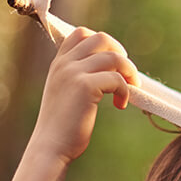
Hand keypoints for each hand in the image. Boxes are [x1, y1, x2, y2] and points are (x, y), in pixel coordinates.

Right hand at [26, 27, 139, 163]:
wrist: (50, 147)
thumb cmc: (62, 127)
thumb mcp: (66, 94)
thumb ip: (78, 78)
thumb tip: (111, 71)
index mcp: (59, 63)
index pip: (81, 34)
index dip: (104, 44)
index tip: (113, 64)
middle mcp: (65, 64)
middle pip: (101, 39)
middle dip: (120, 53)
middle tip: (127, 76)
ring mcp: (73, 73)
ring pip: (114, 57)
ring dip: (129, 72)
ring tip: (130, 90)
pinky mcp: (85, 87)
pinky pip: (117, 79)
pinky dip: (125, 91)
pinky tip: (120, 104)